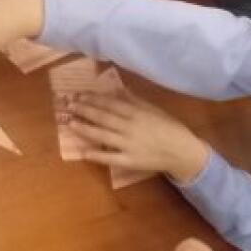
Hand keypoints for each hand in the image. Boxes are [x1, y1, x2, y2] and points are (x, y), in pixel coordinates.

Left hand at [67, 89, 209, 181]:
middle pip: (103, 117)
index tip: (79, 94)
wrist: (182, 152)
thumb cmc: (168, 127)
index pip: (110, 104)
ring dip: (85, 129)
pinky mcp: (129, 161)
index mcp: (137, 113)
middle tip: (68, 106)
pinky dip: (97, 155)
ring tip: (71, 123)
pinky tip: (83, 152)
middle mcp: (130, 127)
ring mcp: (129, 145)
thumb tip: (116, 89)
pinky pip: (110, 158)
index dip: (93, 99)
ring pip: (103, 135)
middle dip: (84, 111)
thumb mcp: (153, 109)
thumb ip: (134, 100)